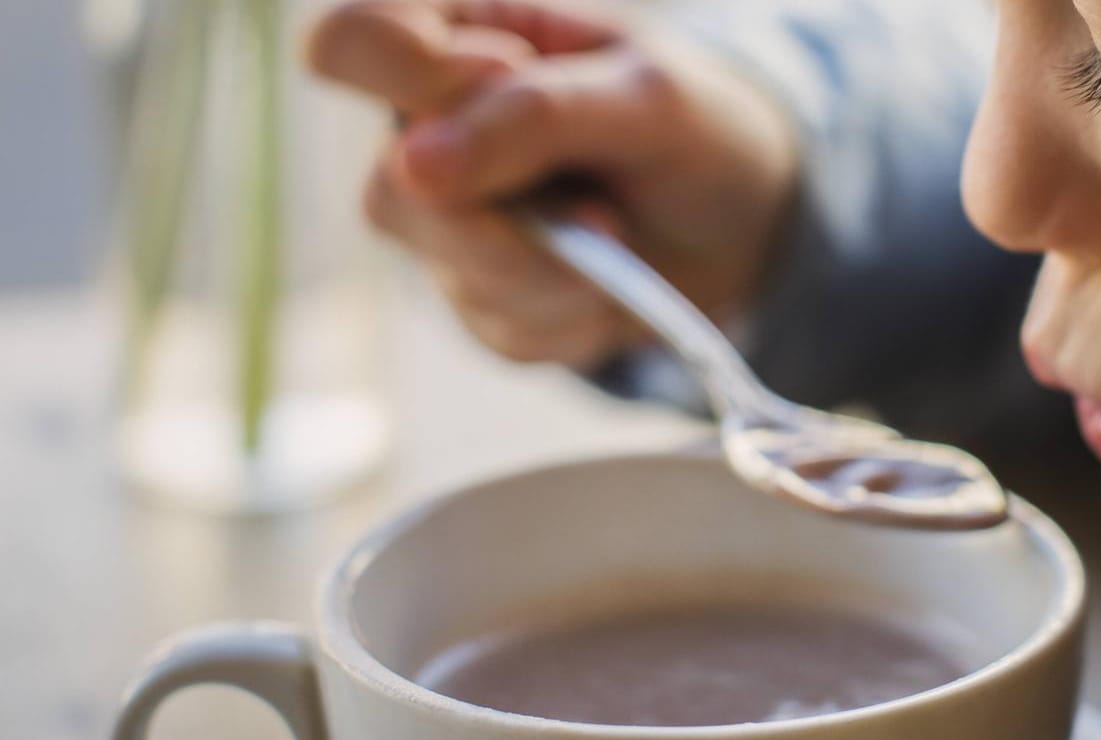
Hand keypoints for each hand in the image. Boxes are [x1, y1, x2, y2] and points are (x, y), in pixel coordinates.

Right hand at [308, 0, 798, 367]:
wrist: (744, 218)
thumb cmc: (694, 125)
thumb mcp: (646, 96)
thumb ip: (535, 115)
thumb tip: (414, 166)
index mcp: (454, 36)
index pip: (346, 44)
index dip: (411, 75)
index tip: (507, 77)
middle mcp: (427, 129)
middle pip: (391, 191)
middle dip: (514, 221)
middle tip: (602, 210)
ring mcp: (446, 221)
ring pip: (450, 271)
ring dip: (559, 273)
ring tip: (618, 237)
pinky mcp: (480, 297)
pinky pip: (500, 332)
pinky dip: (576, 318)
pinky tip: (610, 284)